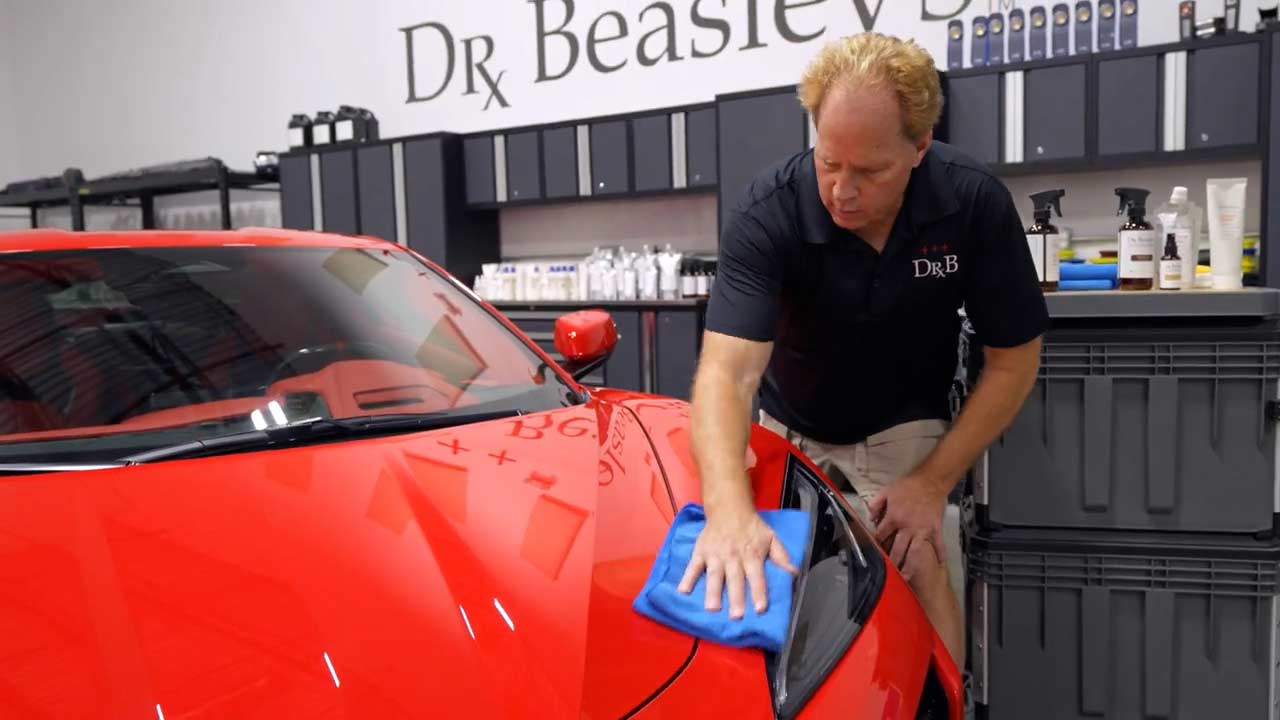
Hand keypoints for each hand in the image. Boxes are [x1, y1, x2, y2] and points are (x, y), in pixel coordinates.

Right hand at [677, 507, 798, 618]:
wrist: (729, 508)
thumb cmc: (752, 527)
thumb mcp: (771, 538)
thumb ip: (782, 557)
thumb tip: (794, 574)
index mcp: (752, 555)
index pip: (756, 576)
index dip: (758, 592)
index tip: (760, 608)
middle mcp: (733, 556)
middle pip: (735, 579)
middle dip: (736, 597)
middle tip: (736, 616)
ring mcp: (715, 554)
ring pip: (714, 575)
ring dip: (713, 591)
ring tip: (711, 608)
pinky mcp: (701, 551)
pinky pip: (693, 566)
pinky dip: (687, 577)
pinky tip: (682, 591)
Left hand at [867, 474, 947, 581]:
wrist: (930, 481)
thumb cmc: (908, 486)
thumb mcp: (886, 491)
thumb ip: (876, 504)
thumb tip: (870, 518)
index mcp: (894, 517)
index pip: (882, 535)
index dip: (877, 543)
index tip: (875, 552)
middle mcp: (907, 526)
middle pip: (897, 549)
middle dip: (892, 562)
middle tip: (888, 574)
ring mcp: (922, 529)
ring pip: (915, 552)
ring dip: (910, 566)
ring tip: (906, 578)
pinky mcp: (935, 529)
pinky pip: (938, 544)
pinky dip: (940, 554)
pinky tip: (939, 564)